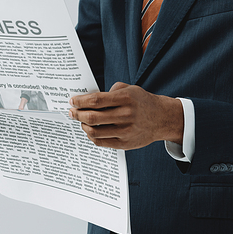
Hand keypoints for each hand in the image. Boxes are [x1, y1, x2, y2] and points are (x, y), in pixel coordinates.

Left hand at [68, 82, 183, 149]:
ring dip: (83, 126)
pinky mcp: (125, 144)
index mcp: (126, 99)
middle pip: (93, 117)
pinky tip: (90, 130)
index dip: (80, 101)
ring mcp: (126, 131)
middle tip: (71, 112)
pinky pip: (101, 142)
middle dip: (77, 114)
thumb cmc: (142, 102)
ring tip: (81, 121)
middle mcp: (126, 115)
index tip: (72, 101)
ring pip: (94, 131)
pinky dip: (91, 136)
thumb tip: (88, 99)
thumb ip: (110, 91)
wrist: (161, 118)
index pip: (96, 100)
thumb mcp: (130, 89)